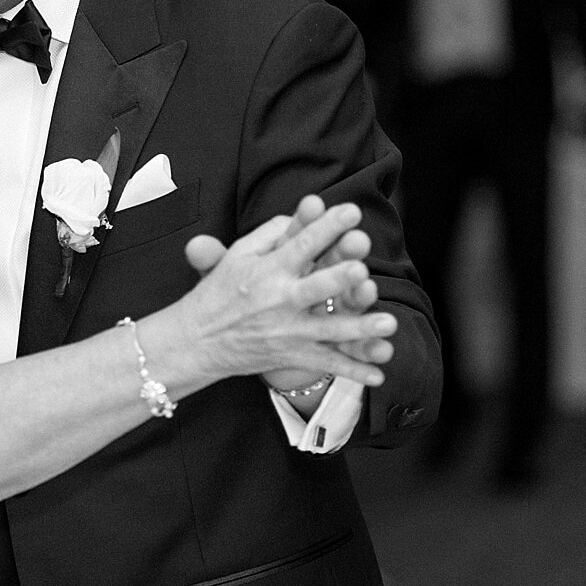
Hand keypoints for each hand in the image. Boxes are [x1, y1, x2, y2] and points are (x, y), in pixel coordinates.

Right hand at [177, 199, 396, 387]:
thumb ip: (269, 234)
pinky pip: (327, 363)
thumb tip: (299, 216)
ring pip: (330, 329)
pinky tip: (378, 374)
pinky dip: (352, 371)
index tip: (351, 211)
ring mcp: (288, 331)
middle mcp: (279, 299)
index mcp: (268, 269)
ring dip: (360, 328)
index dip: (325, 226)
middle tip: (360, 269)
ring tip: (388, 323)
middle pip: (315, 287)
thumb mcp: (237, 255)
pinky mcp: (292, 355)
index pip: (301, 244)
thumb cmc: (219, 291)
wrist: (197, 340)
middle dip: (338, 278)